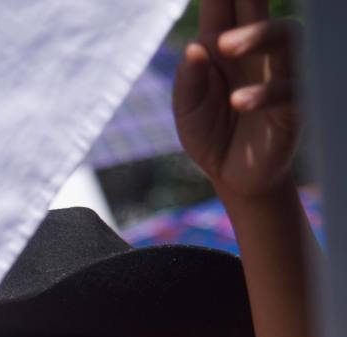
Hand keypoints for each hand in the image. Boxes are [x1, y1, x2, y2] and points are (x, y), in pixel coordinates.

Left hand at [173, 0, 300, 198]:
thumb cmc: (209, 132)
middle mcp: (254, 51)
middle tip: (231, 4)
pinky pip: (290, 89)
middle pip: (259, 6)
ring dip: (258, 35)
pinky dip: (264, 92)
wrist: (232, 175)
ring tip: (226, 46)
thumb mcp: (187, 108)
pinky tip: (239, 101)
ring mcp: (278, 74)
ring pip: (286, 38)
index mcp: (223, 43)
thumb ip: (189, 80)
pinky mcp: (294, 106)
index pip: (226, 1)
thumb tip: (197, 47)